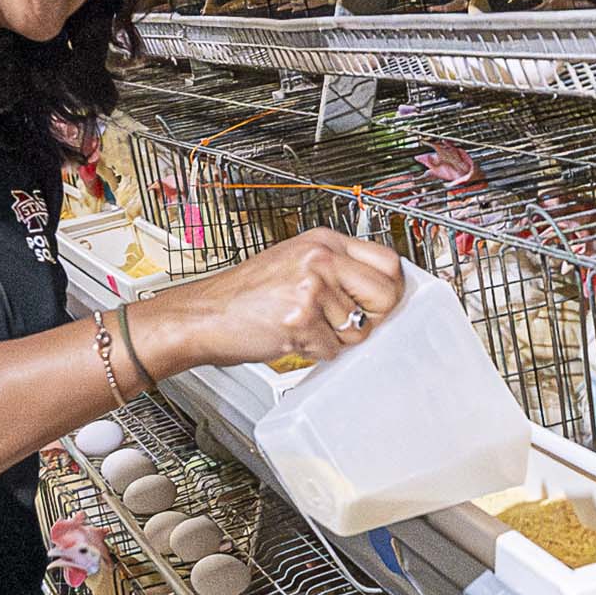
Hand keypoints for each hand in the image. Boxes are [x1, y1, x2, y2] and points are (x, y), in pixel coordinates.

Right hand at [132, 228, 404, 374]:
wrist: (203, 315)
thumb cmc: (246, 295)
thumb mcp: (296, 263)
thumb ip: (337, 270)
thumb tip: (383, 294)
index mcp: (323, 241)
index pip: (389, 261)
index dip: (391, 290)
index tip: (384, 304)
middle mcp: (321, 258)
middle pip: (386, 295)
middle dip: (373, 319)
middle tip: (348, 324)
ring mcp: (311, 288)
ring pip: (359, 329)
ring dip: (336, 339)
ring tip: (304, 327)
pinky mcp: (300, 319)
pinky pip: (332, 350)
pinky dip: (315, 353)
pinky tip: (292, 337)